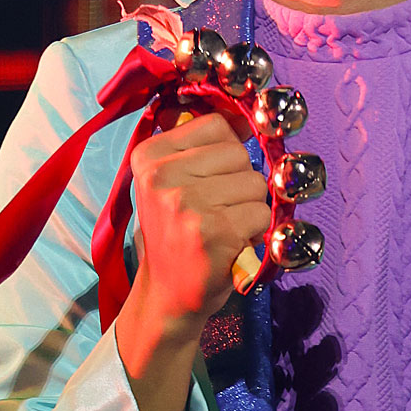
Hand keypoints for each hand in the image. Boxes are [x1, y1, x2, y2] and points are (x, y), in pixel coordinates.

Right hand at [129, 108, 270, 338]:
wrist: (168, 296)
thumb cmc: (175, 236)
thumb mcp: (169, 184)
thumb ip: (198, 147)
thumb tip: (244, 115)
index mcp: (147, 157)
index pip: (216, 126)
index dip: (228, 153)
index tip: (213, 181)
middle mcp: (162, 177)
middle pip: (239, 154)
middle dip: (240, 184)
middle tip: (216, 213)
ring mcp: (187, 204)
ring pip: (255, 183)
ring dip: (249, 208)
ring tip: (223, 228)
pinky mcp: (215, 231)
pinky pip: (262, 212)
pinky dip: (256, 231)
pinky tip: (232, 244)